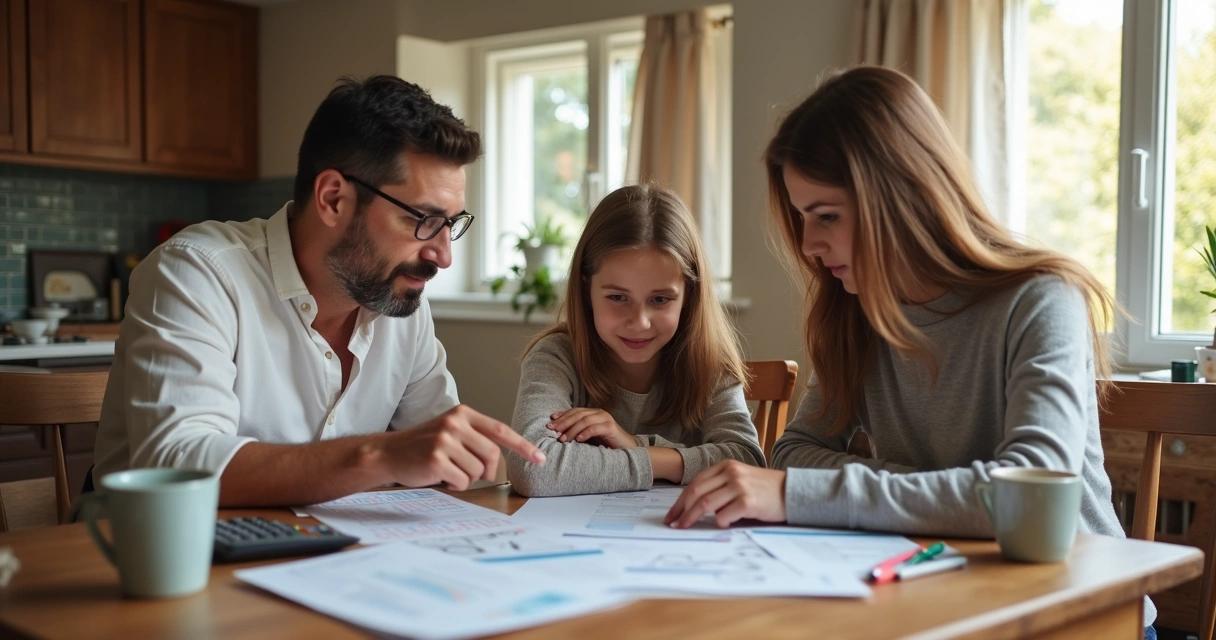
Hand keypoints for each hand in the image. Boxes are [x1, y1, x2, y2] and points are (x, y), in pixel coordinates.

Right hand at [379, 404, 544, 490]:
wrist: (388, 452)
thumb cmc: (423, 445)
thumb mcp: (451, 431)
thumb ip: (475, 437)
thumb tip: (501, 460)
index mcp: (463, 414)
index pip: (501, 430)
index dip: (522, 446)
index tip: (539, 458)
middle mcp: (455, 424)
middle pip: (492, 455)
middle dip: (486, 470)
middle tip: (472, 473)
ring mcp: (445, 441)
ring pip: (477, 471)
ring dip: (466, 478)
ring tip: (448, 470)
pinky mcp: (436, 459)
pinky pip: (462, 481)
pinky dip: (455, 485)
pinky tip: (440, 476)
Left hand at [547, 408, 636, 448]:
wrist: (627, 449)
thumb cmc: (606, 444)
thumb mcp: (589, 437)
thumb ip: (577, 432)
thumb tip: (558, 434)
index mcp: (593, 413)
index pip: (574, 411)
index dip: (562, 416)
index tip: (550, 423)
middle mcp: (599, 413)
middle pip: (577, 414)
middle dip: (563, 422)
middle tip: (552, 430)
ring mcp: (605, 418)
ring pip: (584, 420)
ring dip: (571, 429)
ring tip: (562, 439)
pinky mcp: (610, 427)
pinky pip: (594, 428)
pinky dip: (584, 433)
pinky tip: (577, 440)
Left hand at [664, 460, 786, 528]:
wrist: (792, 491)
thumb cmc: (764, 489)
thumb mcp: (740, 479)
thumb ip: (720, 486)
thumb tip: (693, 507)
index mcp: (726, 466)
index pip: (695, 483)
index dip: (680, 500)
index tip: (672, 514)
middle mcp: (731, 473)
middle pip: (696, 493)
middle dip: (681, 510)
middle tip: (672, 524)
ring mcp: (739, 486)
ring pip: (705, 504)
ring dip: (692, 518)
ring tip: (685, 528)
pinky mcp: (748, 501)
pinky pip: (724, 515)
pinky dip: (719, 522)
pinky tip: (722, 524)